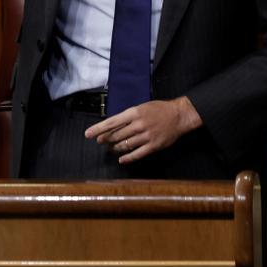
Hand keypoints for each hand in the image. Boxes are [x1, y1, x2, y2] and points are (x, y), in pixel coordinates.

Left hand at [83, 97, 202, 163]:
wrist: (179, 115)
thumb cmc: (158, 109)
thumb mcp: (141, 107)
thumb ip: (128, 116)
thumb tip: (113, 125)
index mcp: (134, 113)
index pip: (111, 122)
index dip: (98, 129)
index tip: (88, 134)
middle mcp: (138, 125)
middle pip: (116, 135)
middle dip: (105, 140)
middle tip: (100, 142)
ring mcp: (146, 136)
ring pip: (125, 145)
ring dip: (115, 148)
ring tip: (111, 149)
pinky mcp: (153, 146)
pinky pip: (137, 154)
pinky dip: (127, 158)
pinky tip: (121, 159)